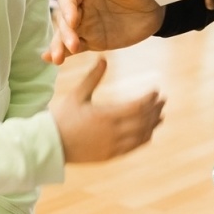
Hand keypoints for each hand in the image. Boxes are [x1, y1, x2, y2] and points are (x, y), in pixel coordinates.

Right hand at [46, 0, 164, 63]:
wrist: (154, 12)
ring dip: (59, 45)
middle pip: (64, 18)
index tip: (73, 20)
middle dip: (66, 32)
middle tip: (74, 45)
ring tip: (56, 59)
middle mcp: (81, 6)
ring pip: (65, 35)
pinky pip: (74, 47)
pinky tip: (52, 59)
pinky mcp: (91, 40)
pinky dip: (63, 53)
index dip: (67, 8)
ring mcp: (84, 24)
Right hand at [50, 56, 164, 161]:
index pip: (138, 107)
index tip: (156, 91)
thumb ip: (93, 77)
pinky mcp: (110, 155)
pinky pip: (133, 147)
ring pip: (142, 135)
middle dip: (155, 109)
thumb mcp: (77, 95)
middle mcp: (113, 132)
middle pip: (144, 121)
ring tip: (160, 115)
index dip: (150, 99)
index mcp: (106, 115)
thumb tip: (104, 58)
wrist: (50, 144)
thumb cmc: (62, 117)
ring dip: (153, 124)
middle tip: (162, 100)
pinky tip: (148, 132)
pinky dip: (144, 138)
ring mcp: (113, 146)